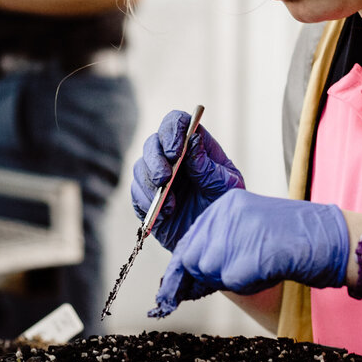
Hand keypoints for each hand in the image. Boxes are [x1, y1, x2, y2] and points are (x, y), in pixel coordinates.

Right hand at [131, 111, 243, 251]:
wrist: (215, 239)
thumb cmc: (225, 207)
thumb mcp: (225, 186)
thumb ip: (207, 166)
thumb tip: (193, 140)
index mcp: (195, 146)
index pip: (176, 123)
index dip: (171, 131)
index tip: (174, 152)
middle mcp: (173, 158)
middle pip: (152, 143)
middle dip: (155, 160)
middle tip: (165, 179)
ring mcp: (158, 178)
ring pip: (140, 168)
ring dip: (150, 186)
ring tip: (170, 205)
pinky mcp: (147, 199)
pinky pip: (136, 194)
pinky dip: (146, 204)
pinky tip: (163, 215)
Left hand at [150, 190, 349, 317]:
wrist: (330, 239)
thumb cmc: (293, 240)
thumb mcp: (250, 231)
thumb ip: (219, 244)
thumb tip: (185, 275)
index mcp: (225, 204)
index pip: (188, 240)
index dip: (186, 268)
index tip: (179, 288)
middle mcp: (226, 212)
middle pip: (193, 257)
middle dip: (208, 275)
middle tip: (238, 275)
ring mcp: (237, 230)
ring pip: (208, 269)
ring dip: (228, 280)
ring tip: (256, 270)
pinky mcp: (249, 251)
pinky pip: (231, 282)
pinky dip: (246, 285)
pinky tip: (265, 273)